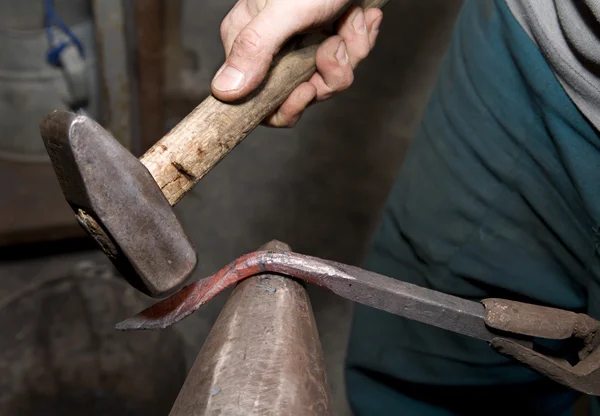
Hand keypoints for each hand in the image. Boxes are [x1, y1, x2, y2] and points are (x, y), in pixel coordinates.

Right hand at [212, 0, 382, 126]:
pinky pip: (346, 61)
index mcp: (248, 42)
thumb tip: (223, 91)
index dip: (286, 106)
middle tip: (336, 45)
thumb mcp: (285, 10)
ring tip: (352, 20)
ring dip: (350, 53)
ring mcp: (302, 44)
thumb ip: (254, 49)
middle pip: (299, 95)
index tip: (308, 90)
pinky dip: (359, 40)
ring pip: (328, 79)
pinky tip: (361, 16)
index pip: (258, 101)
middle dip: (328, 76)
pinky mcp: (326, 37)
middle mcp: (272, 47)